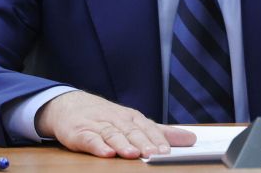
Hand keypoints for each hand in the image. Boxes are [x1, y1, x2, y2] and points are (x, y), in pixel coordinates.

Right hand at [35, 90, 195, 157]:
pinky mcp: (80, 133)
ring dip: (123, 144)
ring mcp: (97, 125)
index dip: (157, 140)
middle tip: (155, 154)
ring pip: (112, 135)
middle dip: (144, 143)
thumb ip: (161, 132)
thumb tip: (191, 139)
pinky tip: (106, 153)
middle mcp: (116, 120)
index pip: (147, 128)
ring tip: (133, 154)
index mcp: (131, 117)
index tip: (168, 151)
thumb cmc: (106, 117)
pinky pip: (90, 139)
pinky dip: (98, 146)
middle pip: (132, 131)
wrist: (69, 105)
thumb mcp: (135, 122)